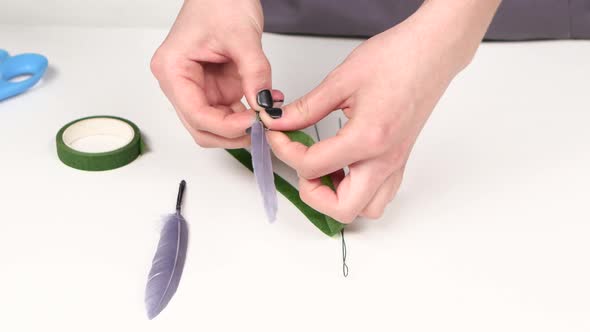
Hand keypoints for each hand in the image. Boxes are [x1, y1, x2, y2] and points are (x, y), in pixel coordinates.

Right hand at [150, 0, 282, 147]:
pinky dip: (249, 112)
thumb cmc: (220, 2)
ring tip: (268, 114)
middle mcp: (180, 83)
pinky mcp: (215, 87)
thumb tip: (263, 106)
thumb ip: (254, 73)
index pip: (196, 114)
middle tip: (262, 129)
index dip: (226, 126)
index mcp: (172, 70)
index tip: (254, 123)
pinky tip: (267, 102)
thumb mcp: (242, 37)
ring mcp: (198, 87)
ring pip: (217, 124)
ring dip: (243, 125)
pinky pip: (230, 111)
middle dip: (232, 133)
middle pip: (202, 127)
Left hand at [262, 0, 499, 222]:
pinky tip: (346, 167)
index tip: (279, 135)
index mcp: (367, 138)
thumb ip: (306, 109)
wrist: (433, 51)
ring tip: (325, 168)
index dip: (286, 151)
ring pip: (366, 209)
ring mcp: (396, 164)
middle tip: (303, 164)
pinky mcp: (400, 160)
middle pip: (342, 209)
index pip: (312, 166)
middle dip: (313, 193)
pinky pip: (380, 195)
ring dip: (338, 198)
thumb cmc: (398, 59)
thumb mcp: (341, 80)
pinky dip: (359, 192)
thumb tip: (280, 122)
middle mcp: (384, 160)